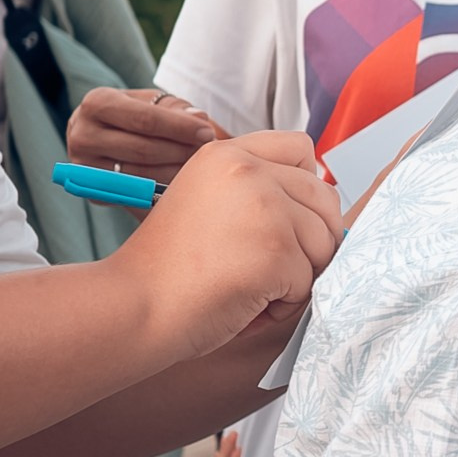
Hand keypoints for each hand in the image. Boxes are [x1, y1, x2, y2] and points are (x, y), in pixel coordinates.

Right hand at [68, 85, 225, 181]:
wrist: (101, 134)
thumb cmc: (134, 113)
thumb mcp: (151, 101)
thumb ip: (175, 108)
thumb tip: (200, 117)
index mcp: (96, 103)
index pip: (144, 120)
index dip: (179, 128)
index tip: (207, 133)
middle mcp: (82, 135)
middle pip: (143, 150)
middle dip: (182, 152)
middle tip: (209, 153)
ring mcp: (84, 168)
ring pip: (140, 177)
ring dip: (176, 175)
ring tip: (200, 169)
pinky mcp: (93, 193)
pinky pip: (135, 197)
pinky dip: (162, 192)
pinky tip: (182, 185)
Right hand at [112, 129, 342, 359]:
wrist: (133, 307)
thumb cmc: (168, 269)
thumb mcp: (206, 202)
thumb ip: (254, 190)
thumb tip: (322, 207)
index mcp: (226, 154)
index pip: (301, 149)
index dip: (305, 190)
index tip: (283, 220)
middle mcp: (247, 170)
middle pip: (324, 199)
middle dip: (308, 241)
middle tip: (263, 266)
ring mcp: (264, 207)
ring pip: (324, 243)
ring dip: (296, 276)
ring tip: (248, 286)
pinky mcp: (276, 249)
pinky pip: (310, 282)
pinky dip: (283, 304)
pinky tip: (244, 303)